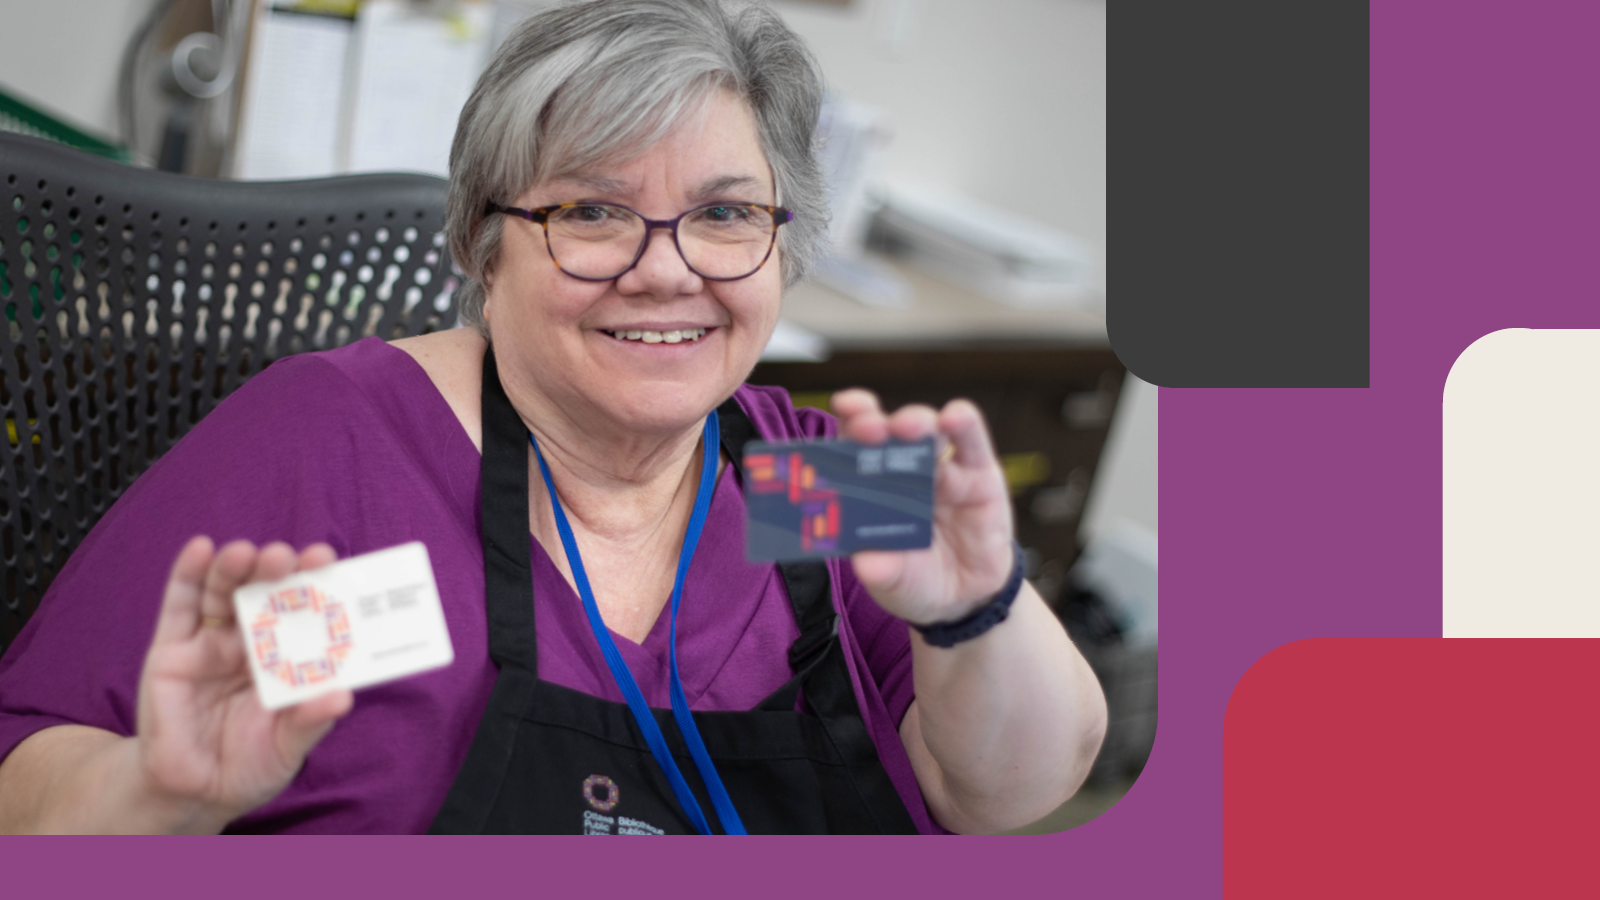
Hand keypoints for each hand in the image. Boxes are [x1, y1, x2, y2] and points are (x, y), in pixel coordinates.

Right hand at [133, 537, 352, 830]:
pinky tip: (201, 548)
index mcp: (286, 657)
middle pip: (264, 594)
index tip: (329, 562)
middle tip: (292, 555)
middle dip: (277, 572)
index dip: (315, 587)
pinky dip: (188, 574)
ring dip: (235, 568)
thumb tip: (342, 697)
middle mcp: (250, 642)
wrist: (192, 793)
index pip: (304, 612)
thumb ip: (309, 722)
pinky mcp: (170, 651)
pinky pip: (179, 606)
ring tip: (246, 552)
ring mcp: (210, 643)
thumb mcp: (287, 747)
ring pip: (223, 594)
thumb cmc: (250, 765)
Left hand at [831, 390, 1015, 626]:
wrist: (966, 598)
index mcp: (872, 489)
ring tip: (907, 426)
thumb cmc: (917, 580)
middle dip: (874, 424)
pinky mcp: (980, 474)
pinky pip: (972, 442)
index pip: (854, 448)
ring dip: (915, 421)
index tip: (836, 412)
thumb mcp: (895, 582)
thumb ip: (882, 572)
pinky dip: (963, 423)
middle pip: (886, 433)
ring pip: (928, 432)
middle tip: (866, 427)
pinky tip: (955, 416)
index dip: (843, 428)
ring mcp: (943, 469)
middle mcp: (904, 471)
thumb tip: (866, 563)